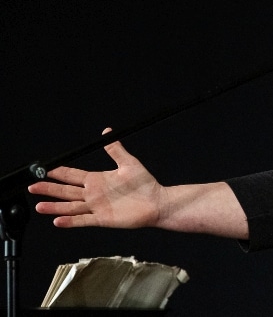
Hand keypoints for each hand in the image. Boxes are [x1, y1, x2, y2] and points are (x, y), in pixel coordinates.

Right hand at [28, 132, 162, 228]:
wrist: (156, 202)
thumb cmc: (145, 184)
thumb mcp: (128, 163)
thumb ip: (116, 150)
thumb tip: (107, 133)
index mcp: (97, 180)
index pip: (73, 175)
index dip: (59, 172)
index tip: (44, 169)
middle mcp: (93, 194)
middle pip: (66, 191)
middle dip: (49, 188)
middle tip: (32, 186)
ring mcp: (96, 207)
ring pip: (70, 207)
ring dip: (55, 207)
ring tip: (39, 206)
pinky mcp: (102, 219)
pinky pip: (83, 220)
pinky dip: (70, 221)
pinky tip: (57, 220)